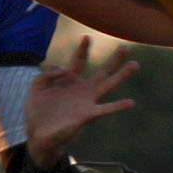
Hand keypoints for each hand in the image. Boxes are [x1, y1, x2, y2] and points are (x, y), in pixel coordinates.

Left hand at [27, 38, 140, 168]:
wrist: (38, 134)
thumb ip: (48, 73)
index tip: (87, 37)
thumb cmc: (38, 110)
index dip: (83, 49)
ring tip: (135, 65)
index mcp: (70, 80)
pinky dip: (118, 106)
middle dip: (114, 59)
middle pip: (102, 71)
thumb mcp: (37, 86)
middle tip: (126, 48)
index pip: (78, 60)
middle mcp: (82, 89)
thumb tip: (66, 70)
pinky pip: (105, 109)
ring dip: (122, 75)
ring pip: (108, 86)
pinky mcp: (87, 115)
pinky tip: (131, 102)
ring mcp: (87, 101)